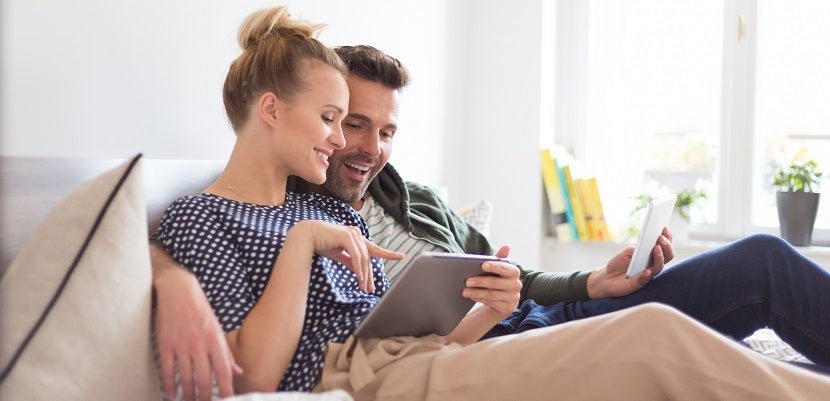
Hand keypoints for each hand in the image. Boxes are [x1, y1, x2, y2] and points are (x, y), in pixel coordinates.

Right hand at [151, 246, 242, 400]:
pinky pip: (167, 369)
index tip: (228, 400)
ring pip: (185, 377)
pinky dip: (169, 385)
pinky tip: (171, 394)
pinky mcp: (165, 343)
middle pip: (203, 379)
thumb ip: (226, 353)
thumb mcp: (217, 328)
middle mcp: (199, 343)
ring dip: (188, 394)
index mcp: (215, 339)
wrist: (177, 289)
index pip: (223, 371)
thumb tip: (238, 372)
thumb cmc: (200, 309)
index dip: (226, 389)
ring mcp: (181, 344)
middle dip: (205, 398)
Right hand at [290, 221, 402, 292]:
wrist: (306, 236)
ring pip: (363, 258)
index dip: (387, 253)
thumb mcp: (339, 255)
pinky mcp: (347, 236)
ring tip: (364, 287)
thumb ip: (350, 261)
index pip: (374, 248)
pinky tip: (359, 278)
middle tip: (371, 289)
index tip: (400, 256)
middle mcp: (357, 234)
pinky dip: (359, 268)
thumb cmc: (322, 244)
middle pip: (369, 258)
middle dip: (370, 275)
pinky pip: (356, 256)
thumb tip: (360, 272)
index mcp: (356, 237)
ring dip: (364, 274)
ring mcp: (353, 234)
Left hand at [462, 245, 521, 318]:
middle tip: (467, 281)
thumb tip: (506, 246)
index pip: (506, 268)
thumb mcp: (498, 270)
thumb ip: (499, 259)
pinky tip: (471, 296)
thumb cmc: (498, 281)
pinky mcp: (508, 308)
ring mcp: (513, 298)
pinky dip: (479, 299)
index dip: (495, 266)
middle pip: (496, 283)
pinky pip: (491, 303)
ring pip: (491, 295)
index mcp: (514, 272)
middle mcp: (516, 285)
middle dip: (480, 282)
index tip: (482, 265)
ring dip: (476, 292)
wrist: (502, 301)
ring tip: (464, 291)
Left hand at [586, 227, 673, 298]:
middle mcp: (652, 265)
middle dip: (666, 246)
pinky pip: (644, 279)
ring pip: (658, 267)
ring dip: (659, 257)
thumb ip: (638, 248)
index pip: (664, 247)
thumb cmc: (618, 263)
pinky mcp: (638, 284)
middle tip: (661, 237)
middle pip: (667, 256)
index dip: (668, 238)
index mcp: (651, 256)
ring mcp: (647, 275)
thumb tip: (647, 243)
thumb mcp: (628, 251)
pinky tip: (647, 269)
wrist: (606, 278)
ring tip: (656, 247)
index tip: (665, 228)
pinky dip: (646, 274)